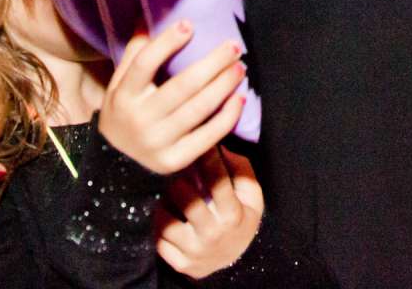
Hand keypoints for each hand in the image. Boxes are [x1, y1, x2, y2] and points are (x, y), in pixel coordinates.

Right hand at [96, 21, 248, 175]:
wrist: (116, 165)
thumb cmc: (125, 113)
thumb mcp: (119, 85)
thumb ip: (134, 53)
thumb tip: (147, 16)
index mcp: (123, 96)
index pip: (144, 64)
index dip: (167, 43)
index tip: (189, 24)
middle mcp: (139, 120)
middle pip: (181, 86)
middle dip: (212, 64)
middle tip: (234, 47)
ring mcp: (157, 143)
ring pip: (199, 109)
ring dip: (224, 85)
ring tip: (240, 68)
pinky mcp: (175, 161)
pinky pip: (207, 136)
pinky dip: (227, 117)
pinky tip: (239, 98)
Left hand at [157, 149, 265, 278]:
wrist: (234, 261)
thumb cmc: (241, 220)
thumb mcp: (252, 197)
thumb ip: (242, 170)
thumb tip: (222, 148)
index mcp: (232, 215)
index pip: (217, 180)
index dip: (208, 158)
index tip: (202, 147)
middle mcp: (212, 234)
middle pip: (185, 199)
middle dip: (180, 183)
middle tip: (179, 177)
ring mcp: (195, 252)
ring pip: (166, 222)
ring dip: (166, 206)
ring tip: (172, 200)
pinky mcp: (181, 264)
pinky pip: (159, 240)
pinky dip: (160, 228)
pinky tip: (168, 220)